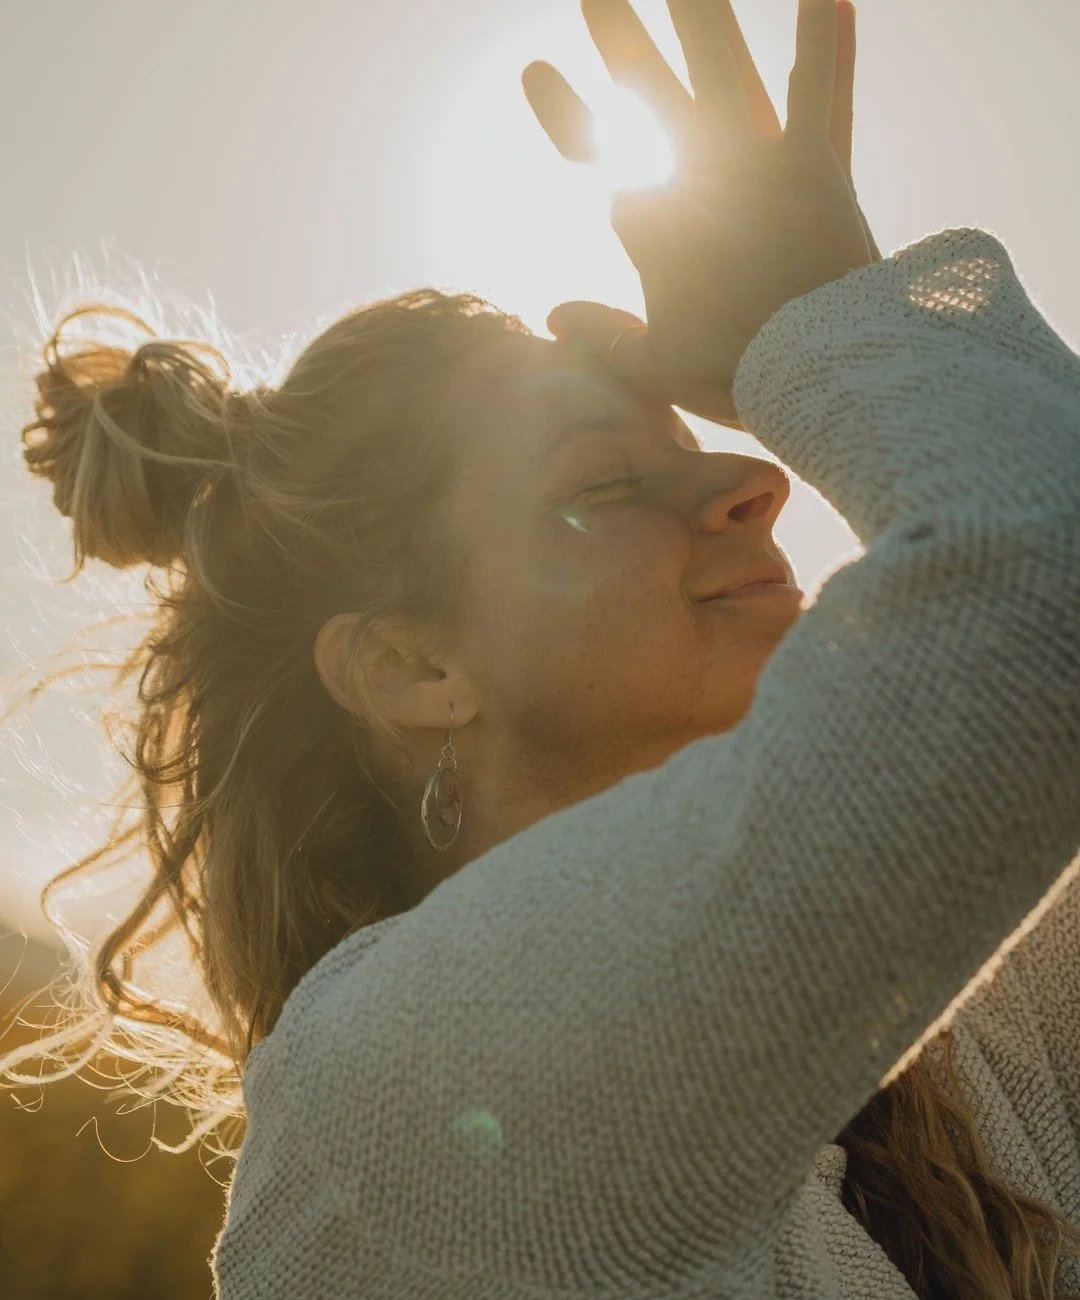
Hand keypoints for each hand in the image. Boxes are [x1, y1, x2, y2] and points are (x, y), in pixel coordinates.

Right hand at [523, 0, 879, 428]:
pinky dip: (825, 42)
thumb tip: (552, 317)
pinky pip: (820, 93)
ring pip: (721, 67)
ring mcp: (755, 163)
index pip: (597, 152)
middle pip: (648, 91)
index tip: (536, 70)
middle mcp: (696, 176)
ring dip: (701, 13)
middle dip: (622, 39)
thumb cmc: (732, 372)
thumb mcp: (654, 366)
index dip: (566, 112)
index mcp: (651, 223)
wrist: (813, 370)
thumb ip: (604, 336)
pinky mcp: (816, 165)